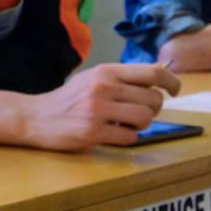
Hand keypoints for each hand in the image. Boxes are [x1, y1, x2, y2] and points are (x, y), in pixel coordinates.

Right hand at [0, 63, 180, 150]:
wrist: (35, 116)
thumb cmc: (68, 99)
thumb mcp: (92, 79)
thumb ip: (121, 79)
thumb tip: (159, 78)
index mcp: (106, 72)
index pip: (153, 72)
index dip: (172, 82)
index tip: (175, 90)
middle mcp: (103, 88)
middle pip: (154, 99)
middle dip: (152, 110)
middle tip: (137, 113)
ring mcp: (98, 110)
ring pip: (145, 119)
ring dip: (141, 125)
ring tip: (124, 124)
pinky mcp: (93, 132)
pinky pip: (130, 138)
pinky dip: (127, 139)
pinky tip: (112, 134)